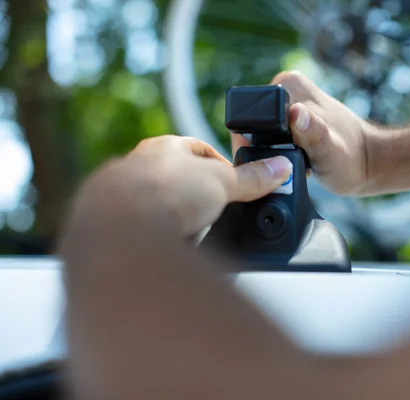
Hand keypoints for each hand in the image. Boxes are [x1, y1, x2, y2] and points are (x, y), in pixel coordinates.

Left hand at [127, 135, 291, 235]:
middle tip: (219, 211)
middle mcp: (139, 167)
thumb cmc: (166, 190)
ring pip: (159, 204)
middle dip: (199, 195)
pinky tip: (174, 246)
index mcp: (164, 147)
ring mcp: (124, 197)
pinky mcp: (117, 227)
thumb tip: (281, 168)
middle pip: (177, 178)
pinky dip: (163, 236)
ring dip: (179, 216)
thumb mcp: (221, 182)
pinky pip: (146, 229)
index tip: (235, 183)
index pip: (198, 150)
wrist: (120, 227)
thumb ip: (251, 178)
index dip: (221, 166)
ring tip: (197, 233)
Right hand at [230, 71, 374, 195]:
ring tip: (295, 162)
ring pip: (257, 133)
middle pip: (251, 125)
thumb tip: (296, 114)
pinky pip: (268, 136)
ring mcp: (287, 100)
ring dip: (268, 154)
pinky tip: (294, 159)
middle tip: (289, 164)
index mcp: (288, 86)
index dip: (254, 144)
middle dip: (261, 150)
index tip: (274, 163)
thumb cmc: (351, 160)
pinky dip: (277, 152)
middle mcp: (285, 87)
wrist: (367, 162)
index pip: (251, 116)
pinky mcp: (289, 114)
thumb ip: (314, 133)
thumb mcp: (331, 151)